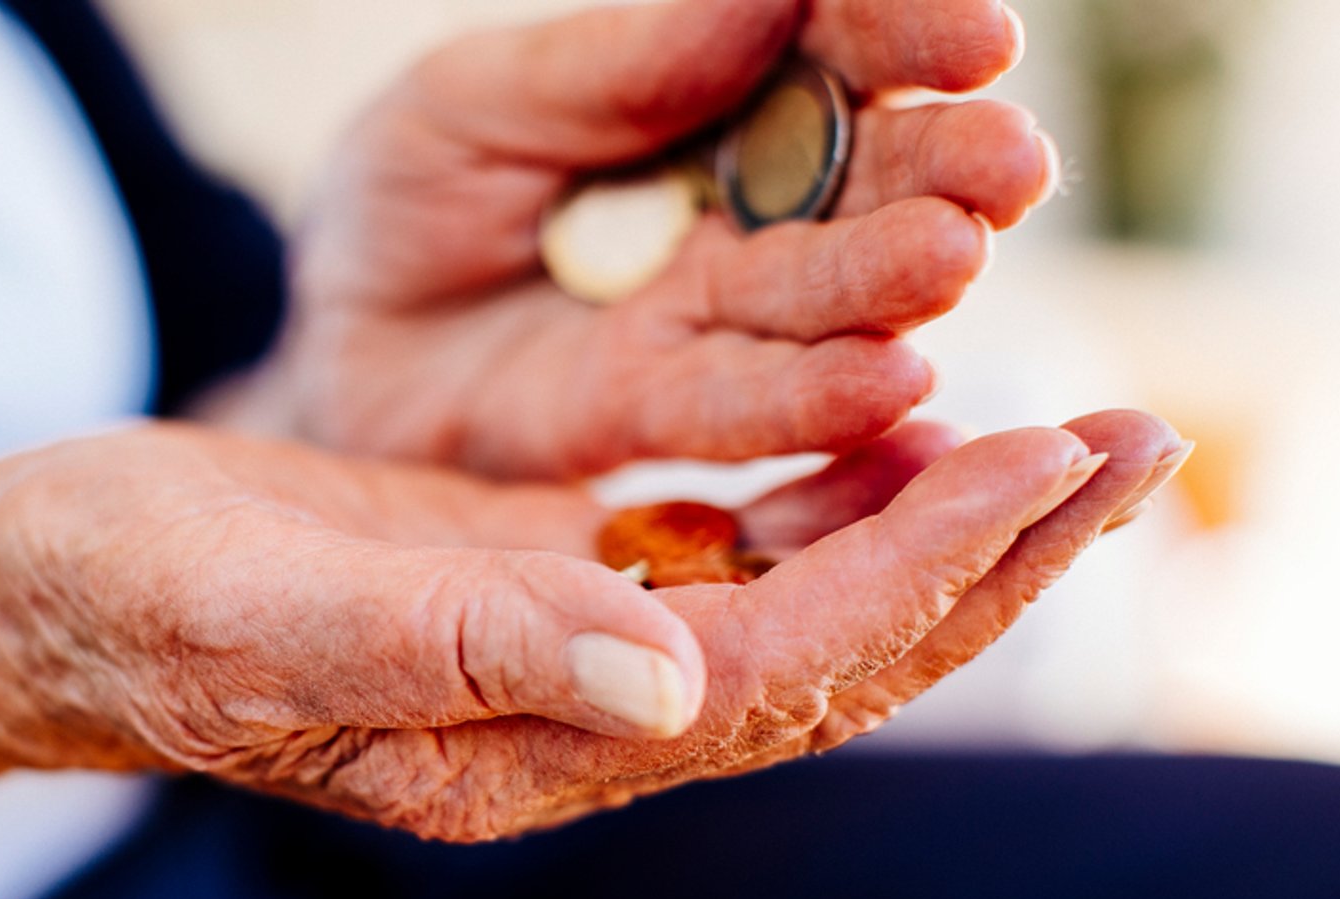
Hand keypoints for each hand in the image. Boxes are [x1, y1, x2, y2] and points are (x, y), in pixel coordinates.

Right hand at [0, 410, 1181, 840]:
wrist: (37, 598)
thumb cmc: (118, 599)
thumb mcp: (257, 611)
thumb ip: (456, 650)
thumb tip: (662, 678)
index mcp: (517, 745)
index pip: (777, 670)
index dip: (916, 572)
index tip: (1042, 457)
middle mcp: (571, 721)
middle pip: (835, 658)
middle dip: (989, 559)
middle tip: (1137, 444)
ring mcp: (567, 659)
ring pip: (806, 608)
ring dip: (941, 528)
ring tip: (1069, 433)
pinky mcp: (543, 591)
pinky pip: (734, 559)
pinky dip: (834, 500)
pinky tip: (900, 430)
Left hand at [238, 0, 1057, 479]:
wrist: (331, 344)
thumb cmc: (406, 198)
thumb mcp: (475, 103)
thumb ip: (619, 65)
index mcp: (713, 89)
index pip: (828, 48)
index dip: (905, 36)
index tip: (978, 36)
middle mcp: (742, 207)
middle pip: (862, 181)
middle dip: (938, 168)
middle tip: (1008, 163)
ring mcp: (709, 318)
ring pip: (820, 300)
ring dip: (891, 285)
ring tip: (949, 260)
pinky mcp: (659, 420)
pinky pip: (740, 410)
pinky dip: (810, 401)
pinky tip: (884, 386)